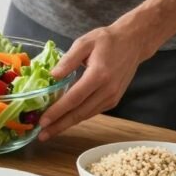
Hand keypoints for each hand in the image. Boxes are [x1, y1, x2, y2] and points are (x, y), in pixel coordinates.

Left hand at [38, 25, 142, 140]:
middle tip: (41, 135)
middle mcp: (107, 90)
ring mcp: (112, 97)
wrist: (133, 42)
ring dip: (67, 124)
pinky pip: (92, 111)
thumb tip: (52, 76)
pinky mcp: (114, 100)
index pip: (74, 98)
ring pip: (86, 115)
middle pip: (79, 113)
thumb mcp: (85, 43)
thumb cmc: (107, 40)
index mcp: (98, 75)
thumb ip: (68, 60)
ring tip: (50, 131)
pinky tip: (65, 120)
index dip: (57, 111)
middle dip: (59, 125)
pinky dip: (78, 117)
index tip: (42, 121)